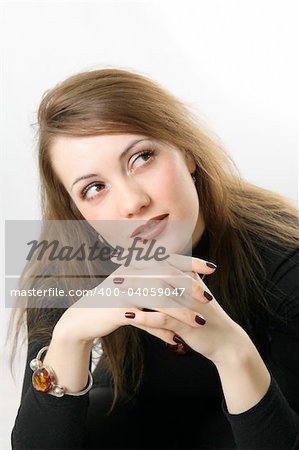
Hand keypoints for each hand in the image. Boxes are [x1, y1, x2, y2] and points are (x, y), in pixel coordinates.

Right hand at [53, 254, 215, 343]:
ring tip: (199, 323)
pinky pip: (146, 320)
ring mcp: (124, 291)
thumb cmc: (112, 304)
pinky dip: (161, 330)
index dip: (191, 262)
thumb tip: (179, 286)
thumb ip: (156, 288)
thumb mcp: (135, 291)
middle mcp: (131, 274)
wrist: (82, 319)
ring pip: (159, 299)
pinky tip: (174, 340)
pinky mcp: (118, 309)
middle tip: (209, 299)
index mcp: (137, 266)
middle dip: (191, 288)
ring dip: (182, 313)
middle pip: (167, 277)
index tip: (212, 268)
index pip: (168, 259)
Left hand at [121, 257, 250, 365]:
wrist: (227, 342)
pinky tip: (130, 318)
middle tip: (113, 272)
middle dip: (135, 273)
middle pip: (159, 275)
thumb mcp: (194, 296)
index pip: (163, 263)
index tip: (120, 257)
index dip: (141, 260)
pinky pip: (165, 318)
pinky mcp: (189, 324)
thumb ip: (179, 281)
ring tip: (116, 291)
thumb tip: (157, 269)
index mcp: (191, 279)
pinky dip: (146, 317)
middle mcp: (191, 288)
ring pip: (160, 294)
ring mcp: (190, 305)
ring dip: (136, 291)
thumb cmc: (206, 318)